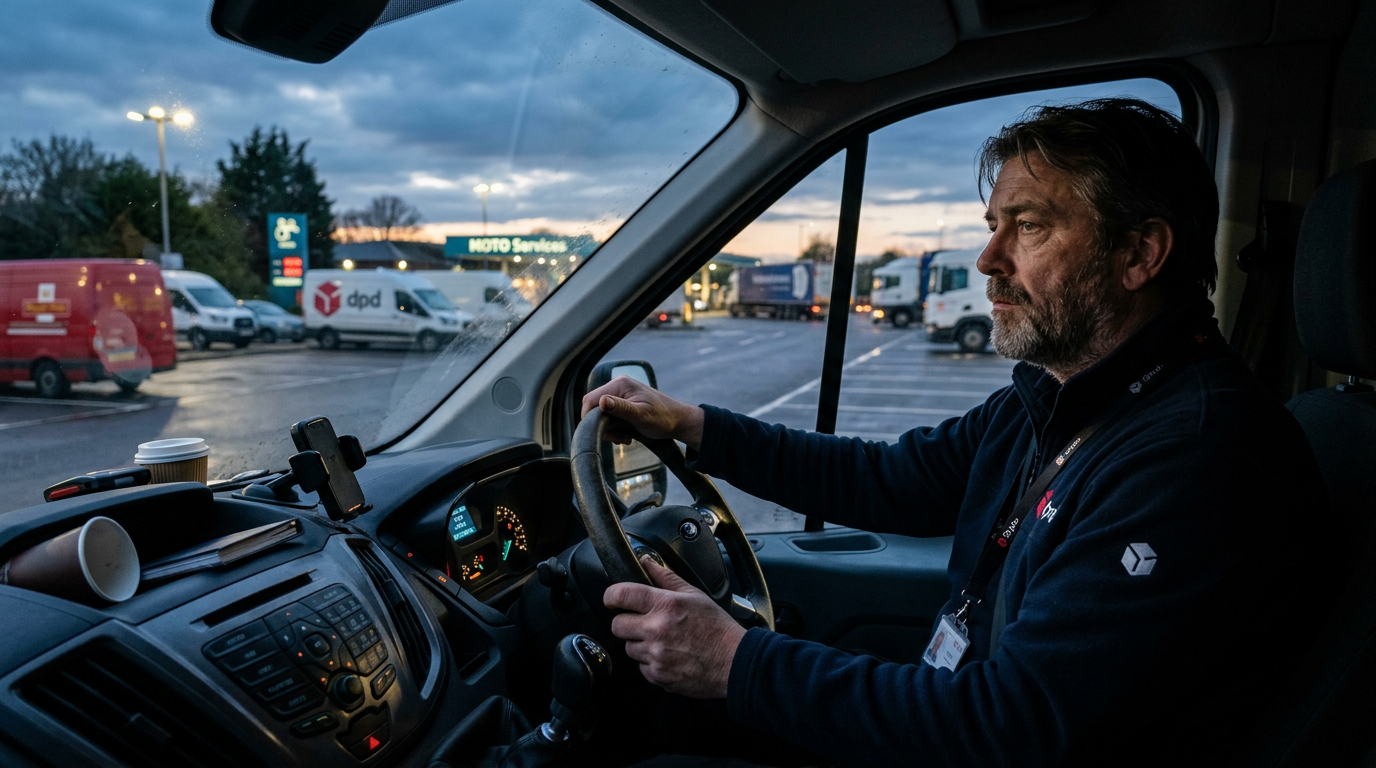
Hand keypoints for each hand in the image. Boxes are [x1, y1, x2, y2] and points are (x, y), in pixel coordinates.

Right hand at [580, 375, 704, 449]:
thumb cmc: (662, 418)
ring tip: (623, 438)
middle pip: (595, 406)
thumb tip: (601, 401)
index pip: (591, 399)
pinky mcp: (625, 402)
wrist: (679, 421)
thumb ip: (620, 408)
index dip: (589, 418)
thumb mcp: (641, 415)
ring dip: (609, 428)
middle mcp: (618, 386)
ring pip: (602, 413)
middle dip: (601, 425)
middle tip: (616, 438)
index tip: (602, 434)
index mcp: (620, 384)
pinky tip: (625, 435)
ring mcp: (621, 394)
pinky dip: (614, 427)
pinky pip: (610, 415)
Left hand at [603, 556, 745, 698]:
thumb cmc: (717, 628)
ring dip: (640, 644)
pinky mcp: (658, 676)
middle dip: (626, 622)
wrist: (734, 662)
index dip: (611, 596)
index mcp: (665, 605)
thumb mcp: (694, 595)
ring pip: (628, 648)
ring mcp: (656, 655)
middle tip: (643, 621)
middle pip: (617, 625)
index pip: (621, 595)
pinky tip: (668, 655)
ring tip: (662, 640)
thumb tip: (646, 562)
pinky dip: (650, 662)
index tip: (613, 599)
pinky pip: (641, 667)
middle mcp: (657, 630)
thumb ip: (665, 577)